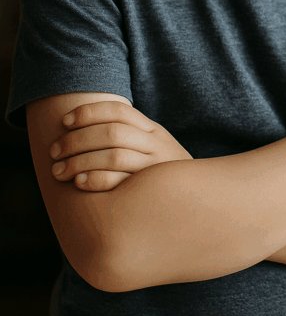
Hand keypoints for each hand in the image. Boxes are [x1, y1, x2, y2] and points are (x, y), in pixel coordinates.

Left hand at [50, 100, 191, 191]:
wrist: (200, 205)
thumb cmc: (162, 177)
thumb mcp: (153, 150)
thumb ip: (130, 138)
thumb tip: (84, 126)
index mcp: (154, 130)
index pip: (119, 110)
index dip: (89, 112)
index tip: (64, 122)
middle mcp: (157, 144)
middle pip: (112, 132)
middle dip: (77, 140)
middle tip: (54, 151)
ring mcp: (156, 167)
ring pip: (114, 155)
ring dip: (79, 161)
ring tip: (58, 171)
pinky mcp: (152, 192)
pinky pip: (120, 181)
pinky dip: (95, 179)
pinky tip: (79, 183)